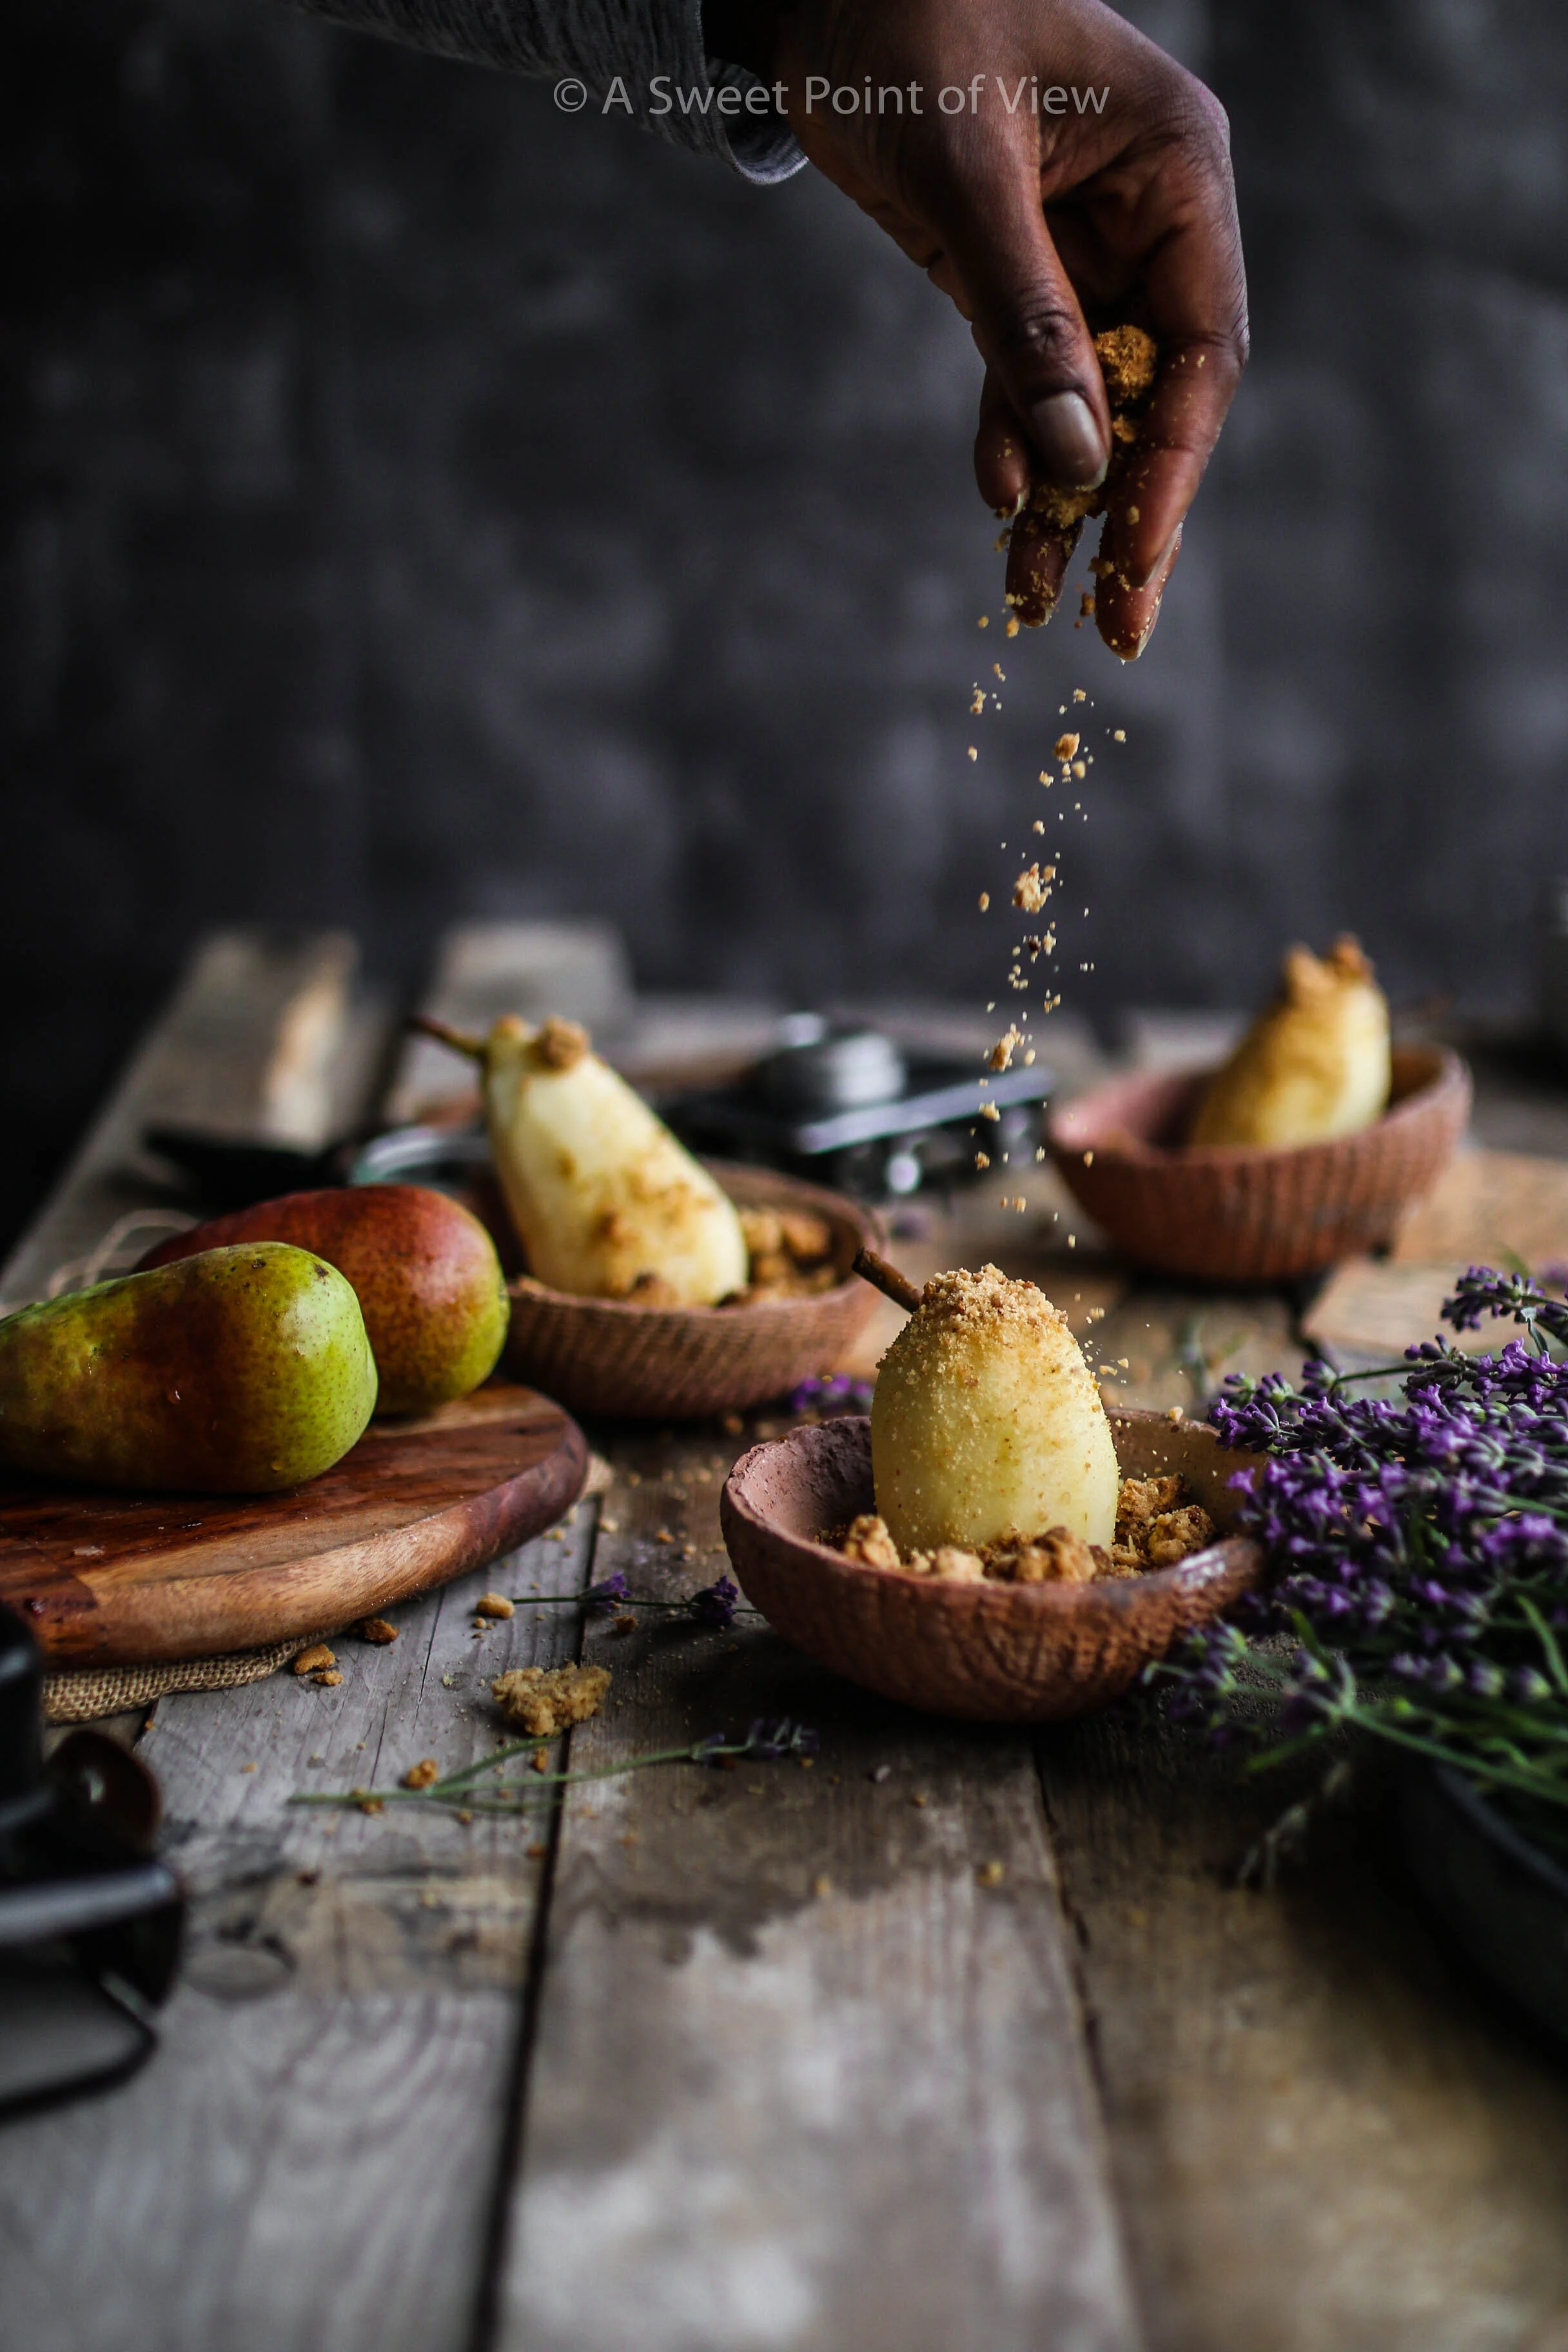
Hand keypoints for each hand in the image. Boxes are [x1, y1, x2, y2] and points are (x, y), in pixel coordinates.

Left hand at [716, 0, 1246, 656]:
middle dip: (1138, 509)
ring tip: (1045, 604)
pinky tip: (1003, 511)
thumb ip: (1025, 315)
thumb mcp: (965, 169)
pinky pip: (1028, 378)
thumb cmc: (908, 22)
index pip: (1204, 344)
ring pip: (1095, 399)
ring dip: (1072, 501)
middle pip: (1164, 390)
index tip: (1137, 556)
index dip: (1175, 462)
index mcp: (1178, 166)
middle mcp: (1150, 213)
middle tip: (1120, 626)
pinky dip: (1015, 445)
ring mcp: (1087, 247)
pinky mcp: (1017, 270)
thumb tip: (1077, 461)